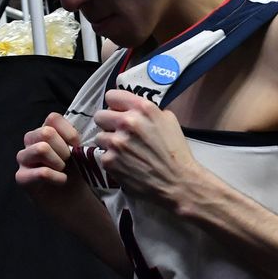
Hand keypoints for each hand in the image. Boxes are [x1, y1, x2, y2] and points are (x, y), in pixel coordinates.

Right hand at [17, 112, 78, 189]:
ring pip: (41, 149)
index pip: (52, 118)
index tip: (77, 146)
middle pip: (46, 133)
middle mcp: (30, 141)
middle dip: (64, 149)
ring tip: (62, 170)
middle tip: (68, 161)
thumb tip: (74, 137)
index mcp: (44, 131)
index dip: (69, 132)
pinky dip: (58, 178)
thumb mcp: (78, 150)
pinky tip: (61, 180)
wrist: (72, 197)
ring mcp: (23, 158)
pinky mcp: (21, 177)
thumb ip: (73, 139)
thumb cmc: (75, 171)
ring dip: (58, 162)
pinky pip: (42, 172)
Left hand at [93, 90, 198, 204]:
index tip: (119, 112)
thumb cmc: (176, 152)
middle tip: (120, 133)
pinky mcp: (109, 160)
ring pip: (100, 137)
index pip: (112, 96)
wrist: (178, 182)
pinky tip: (127, 164)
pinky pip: (103, 155)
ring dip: (110, 143)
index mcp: (143, 109)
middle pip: (100, 116)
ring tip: (125, 152)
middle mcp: (127, 122)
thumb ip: (149, 111)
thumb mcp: (169, 121)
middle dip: (109, 124)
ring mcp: (116, 142)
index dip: (116, 105)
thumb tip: (133, 109)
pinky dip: (113, 160)